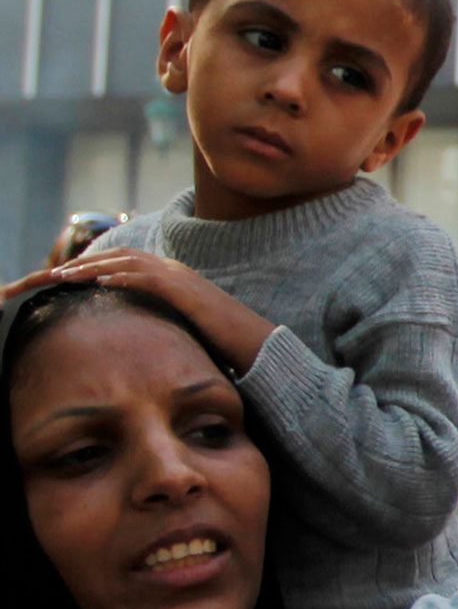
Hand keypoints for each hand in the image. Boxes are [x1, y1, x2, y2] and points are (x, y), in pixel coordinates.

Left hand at [2, 247, 275, 374]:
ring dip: (89, 268)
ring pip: (124, 263)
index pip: (116, 265)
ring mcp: (180, 279)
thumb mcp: (179, 333)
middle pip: (112, 258)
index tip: (56, 280)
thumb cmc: (223, 348)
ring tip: (60, 277)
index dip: (84, 270)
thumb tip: (126, 341)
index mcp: (167, 279)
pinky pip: (148, 278)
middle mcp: (171, 271)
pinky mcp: (188, 292)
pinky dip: (122, 277)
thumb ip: (153, 327)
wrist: (260, 350)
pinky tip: (98, 282)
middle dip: (75, 266)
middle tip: (46, 276)